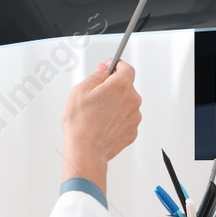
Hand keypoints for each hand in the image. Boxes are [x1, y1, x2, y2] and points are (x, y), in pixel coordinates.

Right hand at [62, 61, 142, 192]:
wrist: (86, 150)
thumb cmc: (81, 123)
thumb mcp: (81, 91)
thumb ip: (96, 76)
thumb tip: (104, 70)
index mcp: (121, 86)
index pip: (127, 68)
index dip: (117, 66)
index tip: (110, 67)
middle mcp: (133, 100)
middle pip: (126, 87)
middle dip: (113, 88)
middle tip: (96, 95)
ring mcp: (134, 117)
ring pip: (126, 104)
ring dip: (116, 104)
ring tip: (97, 114)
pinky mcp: (132, 131)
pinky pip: (126, 119)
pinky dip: (117, 119)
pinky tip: (103, 124)